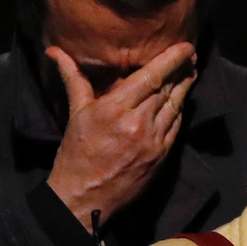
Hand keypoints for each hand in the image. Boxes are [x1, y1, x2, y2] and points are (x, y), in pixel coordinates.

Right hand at [43, 42, 195, 229]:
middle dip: (181, 70)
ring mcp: (153, 141)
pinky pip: (176, 126)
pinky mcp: (162, 156)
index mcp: (115, 108)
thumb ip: (73, 78)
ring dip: (185, 87)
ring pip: (175, 106)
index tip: (186, 46)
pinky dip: (180, 111)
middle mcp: (138, 122)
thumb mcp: (75, 113)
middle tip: (191, 54)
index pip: (152, 76)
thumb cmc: (76, 154)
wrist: (84, 199)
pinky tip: (182, 101)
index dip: (172, 58)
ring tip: (191, 72)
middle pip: (168, 88)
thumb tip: (55, 52)